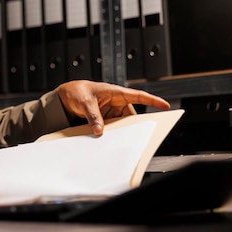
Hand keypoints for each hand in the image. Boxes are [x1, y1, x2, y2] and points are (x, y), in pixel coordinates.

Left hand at [56, 80, 170, 135]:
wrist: (66, 96)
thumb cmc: (77, 92)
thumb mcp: (85, 103)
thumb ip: (93, 116)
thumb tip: (99, 130)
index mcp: (115, 92)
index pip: (138, 96)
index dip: (152, 100)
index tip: (165, 105)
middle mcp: (116, 102)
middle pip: (132, 115)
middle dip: (136, 124)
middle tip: (140, 134)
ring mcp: (111, 112)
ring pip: (123, 124)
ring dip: (122, 131)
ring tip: (121, 140)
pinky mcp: (105, 120)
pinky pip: (113, 128)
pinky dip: (112, 134)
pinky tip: (110, 140)